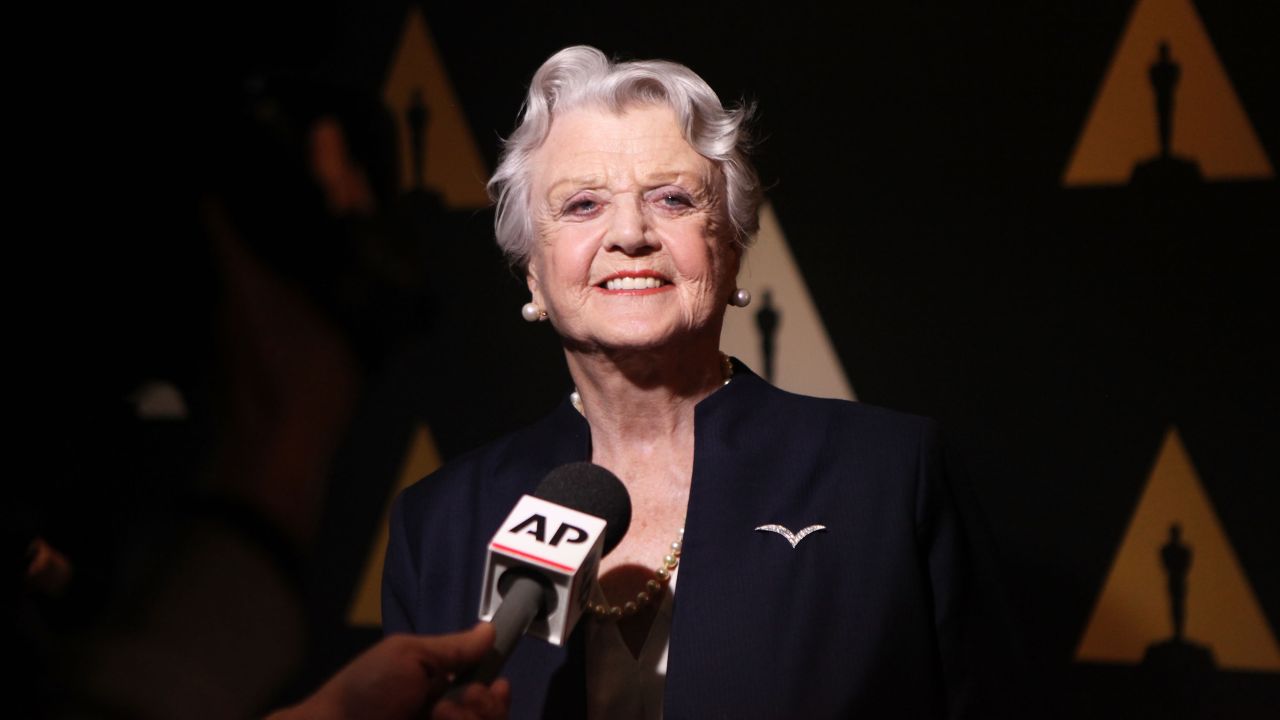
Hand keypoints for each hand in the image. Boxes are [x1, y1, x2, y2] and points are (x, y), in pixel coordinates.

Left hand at [268, 624, 508, 719]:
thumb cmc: (361, 692)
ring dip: (468, 718)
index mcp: (438, 691)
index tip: (498, 684)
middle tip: (455, 702)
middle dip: (482, 704)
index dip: (496, 691)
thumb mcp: (408, 656)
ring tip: (436, 716)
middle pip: (491, 713)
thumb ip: (452, 648)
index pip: (485, 692)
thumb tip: (489, 631)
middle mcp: (443, 717)